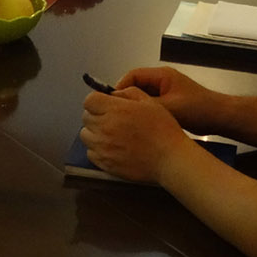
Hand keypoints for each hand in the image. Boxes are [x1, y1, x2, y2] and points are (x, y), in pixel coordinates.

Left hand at [80, 87, 194, 183]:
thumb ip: (128, 93)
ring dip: (94, 132)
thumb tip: (113, 94)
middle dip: (96, 115)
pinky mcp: (105, 163)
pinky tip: (113, 147)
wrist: (170, 159)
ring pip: (85, 135)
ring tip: (111, 134)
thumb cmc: (163, 130)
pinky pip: (91, 153)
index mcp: (115, 110)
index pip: (89, 100)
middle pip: (86, 117)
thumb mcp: (149, 102)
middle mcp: (105, 128)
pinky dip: (98, 149)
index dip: (96, 100)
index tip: (104, 104)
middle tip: (111, 119)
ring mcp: (103, 148)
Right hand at [113, 66, 224, 133]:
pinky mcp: (169, 102)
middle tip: (117, 113)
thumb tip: (125, 107)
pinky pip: (150, 105)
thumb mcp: (170, 107)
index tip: (112, 102)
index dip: (120, 87)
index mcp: (162, 75)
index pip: (132, 75)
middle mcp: (162, 80)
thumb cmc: (198, 109)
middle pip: (135, 85)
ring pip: (142, 97)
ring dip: (136, 107)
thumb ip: (147, 105)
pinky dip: (144, 113)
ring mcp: (166, 91)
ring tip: (126, 120)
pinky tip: (140, 124)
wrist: (219, 118)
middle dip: (126, 99)